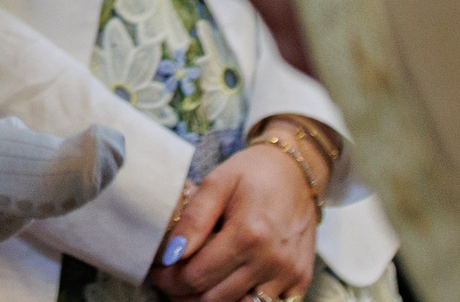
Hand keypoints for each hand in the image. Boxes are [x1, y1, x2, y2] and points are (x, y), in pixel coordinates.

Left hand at [150, 144, 318, 301]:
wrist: (299, 171)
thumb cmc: (254, 173)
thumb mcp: (218, 182)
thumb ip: (195, 218)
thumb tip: (172, 254)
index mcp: (248, 235)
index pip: (196, 276)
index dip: (169, 279)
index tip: (158, 270)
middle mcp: (270, 260)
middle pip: (214, 299)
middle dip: (184, 293)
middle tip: (171, 279)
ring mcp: (288, 274)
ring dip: (210, 299)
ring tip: (195, 282)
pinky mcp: (301, 279)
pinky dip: (242, 300)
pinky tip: (227, 283)